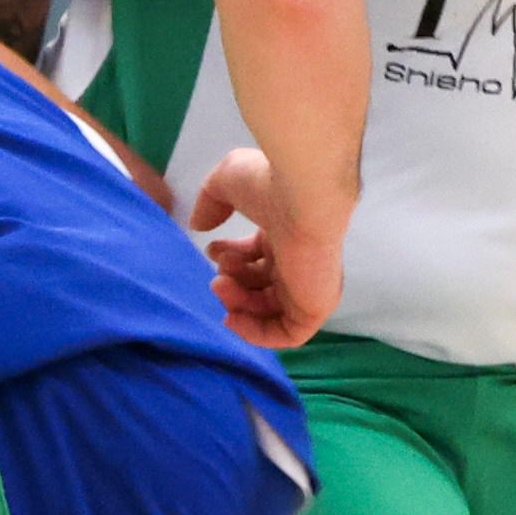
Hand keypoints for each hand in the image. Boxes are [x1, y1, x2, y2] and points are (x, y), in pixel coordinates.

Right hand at [187, 146, 344, 347]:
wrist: (303, 193)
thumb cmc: (269, 184)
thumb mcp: (227, 181)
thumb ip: (210, 202)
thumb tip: (199, 226)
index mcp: (285, 233)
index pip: (257, 257)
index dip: (231, 258)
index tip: (212, 249)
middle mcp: (297, 260)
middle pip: (260, 286)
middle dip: (232, 282)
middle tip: (218, 274)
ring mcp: (308, 285)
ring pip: (269, 310)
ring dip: (237, 303)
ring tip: (221, 286)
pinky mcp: (315, 306)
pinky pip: (288, 334)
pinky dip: (258, 333)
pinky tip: (233, 318)